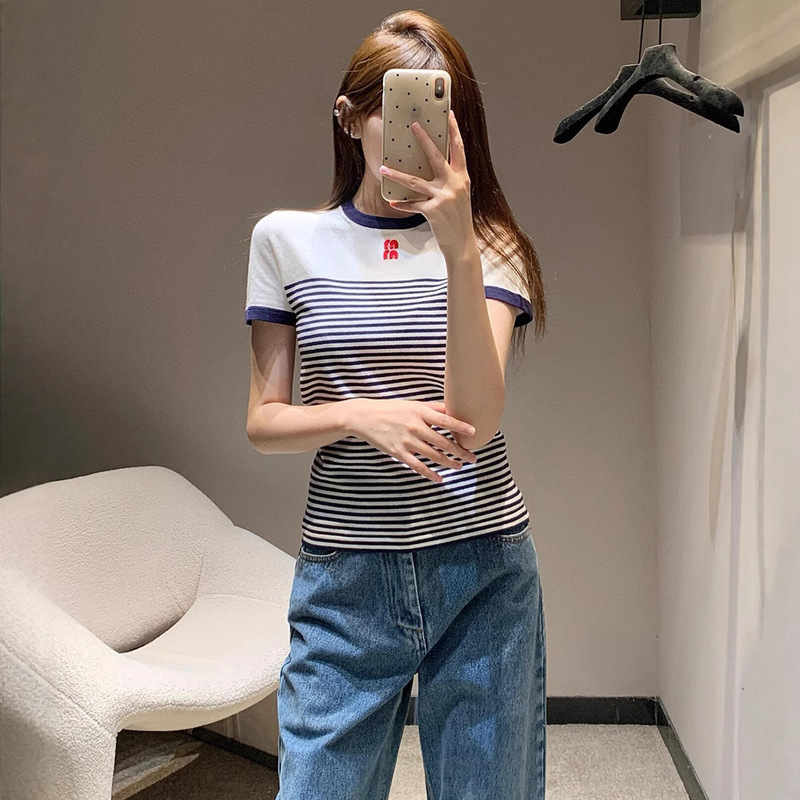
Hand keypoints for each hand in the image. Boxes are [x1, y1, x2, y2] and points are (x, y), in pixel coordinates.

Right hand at [343, 398, 478, 483]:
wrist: (364, 417)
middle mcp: (415, 426)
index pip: (445, 420)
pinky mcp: (398, 453)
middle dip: (460, 451)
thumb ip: (432, 408)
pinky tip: (440, 478)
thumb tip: (452, 410)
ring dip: (449, 463)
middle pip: (442, 442)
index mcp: (419, 412)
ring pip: (433, 455)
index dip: (460, 427)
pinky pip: (418, 466)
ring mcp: (406, 441)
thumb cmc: (391, 409)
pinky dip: (430, 473)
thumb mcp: (412, 404)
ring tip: (460, 466)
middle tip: (473, 458)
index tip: (474, 432)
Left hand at [378, 110, 473, 255]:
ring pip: (415, 181)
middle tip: (413, 126)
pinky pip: (413, 204)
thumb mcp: (459, 196)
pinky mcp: (433, 211)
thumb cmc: (458, 219)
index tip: (450, 115)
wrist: (462, 243)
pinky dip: (402, 203)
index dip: (454, 131)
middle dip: (424, 139)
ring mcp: (443, 197)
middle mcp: (454, 184)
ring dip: (397, 175)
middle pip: (436, 156)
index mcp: (462, 178)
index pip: (459, 150)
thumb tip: (433, 168)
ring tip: (384, 169)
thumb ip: (450, 181)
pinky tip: (393, 201)